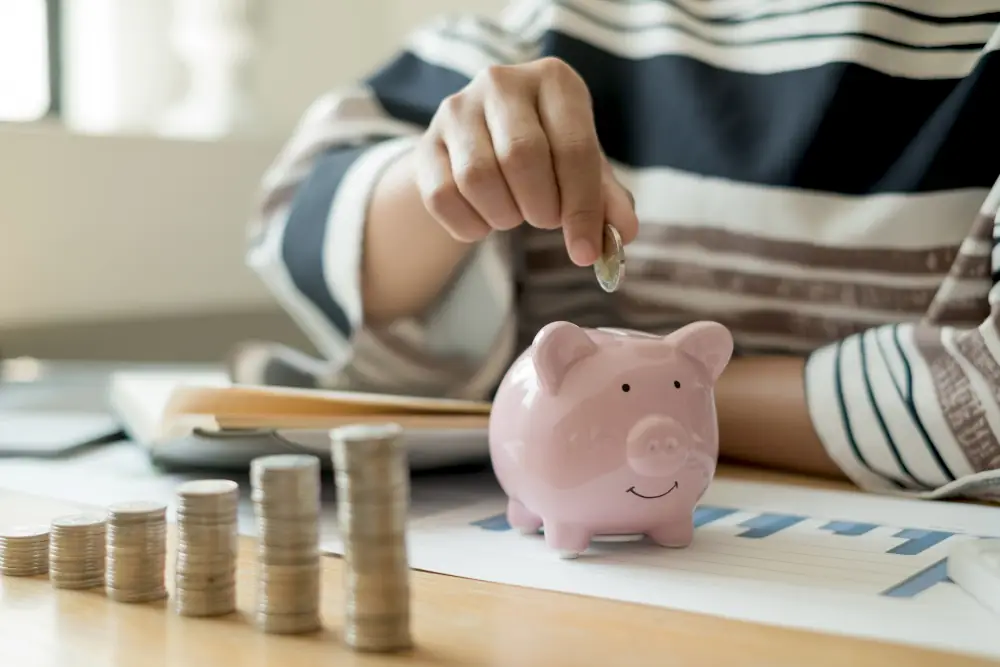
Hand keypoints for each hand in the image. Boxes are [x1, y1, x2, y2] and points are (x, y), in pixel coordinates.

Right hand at [414, 57, 638, 266]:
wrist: (484, 145)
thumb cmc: (548, 154)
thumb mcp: (584, 169)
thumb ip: (607, 200)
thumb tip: (623, 233)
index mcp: (554, 80)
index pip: (573, 148)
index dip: (582, 209)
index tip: (585, 251)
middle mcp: (502, 83)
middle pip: (521, 158)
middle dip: (540, 208)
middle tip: (545, 220)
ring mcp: (457, 109)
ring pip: (477, 178)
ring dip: (503, 216)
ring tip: (515, 213)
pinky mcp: (426, 143)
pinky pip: (443, 197)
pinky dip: (469, 225)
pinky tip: (484, 220)